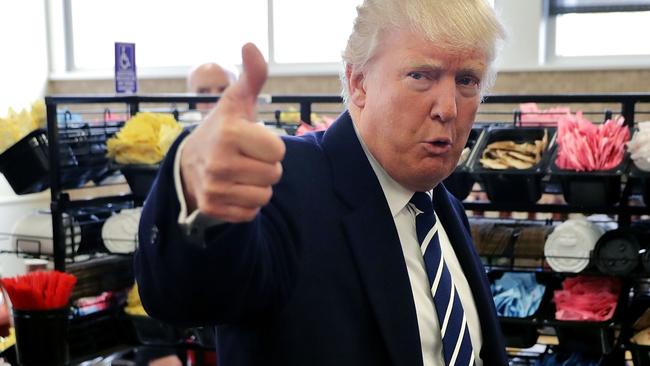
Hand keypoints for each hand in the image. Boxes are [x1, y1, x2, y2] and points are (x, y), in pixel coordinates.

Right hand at [180, 43, 284, 222]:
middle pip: (274, 175)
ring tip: (240, 173)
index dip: (270, 146)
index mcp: (229, 134)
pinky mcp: (214, 208)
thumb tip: (250, 45)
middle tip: (245, 157)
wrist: (188, 163)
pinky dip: (247, 203)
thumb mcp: (236, 102)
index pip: (278, 152)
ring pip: (264, 196)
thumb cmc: (222, 129)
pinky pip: (251, 212)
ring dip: (258, 185)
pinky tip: (233, 188)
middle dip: (265, 166)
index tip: (252, 141)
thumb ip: (252, 76)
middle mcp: (219, 162)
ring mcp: (214, 188)